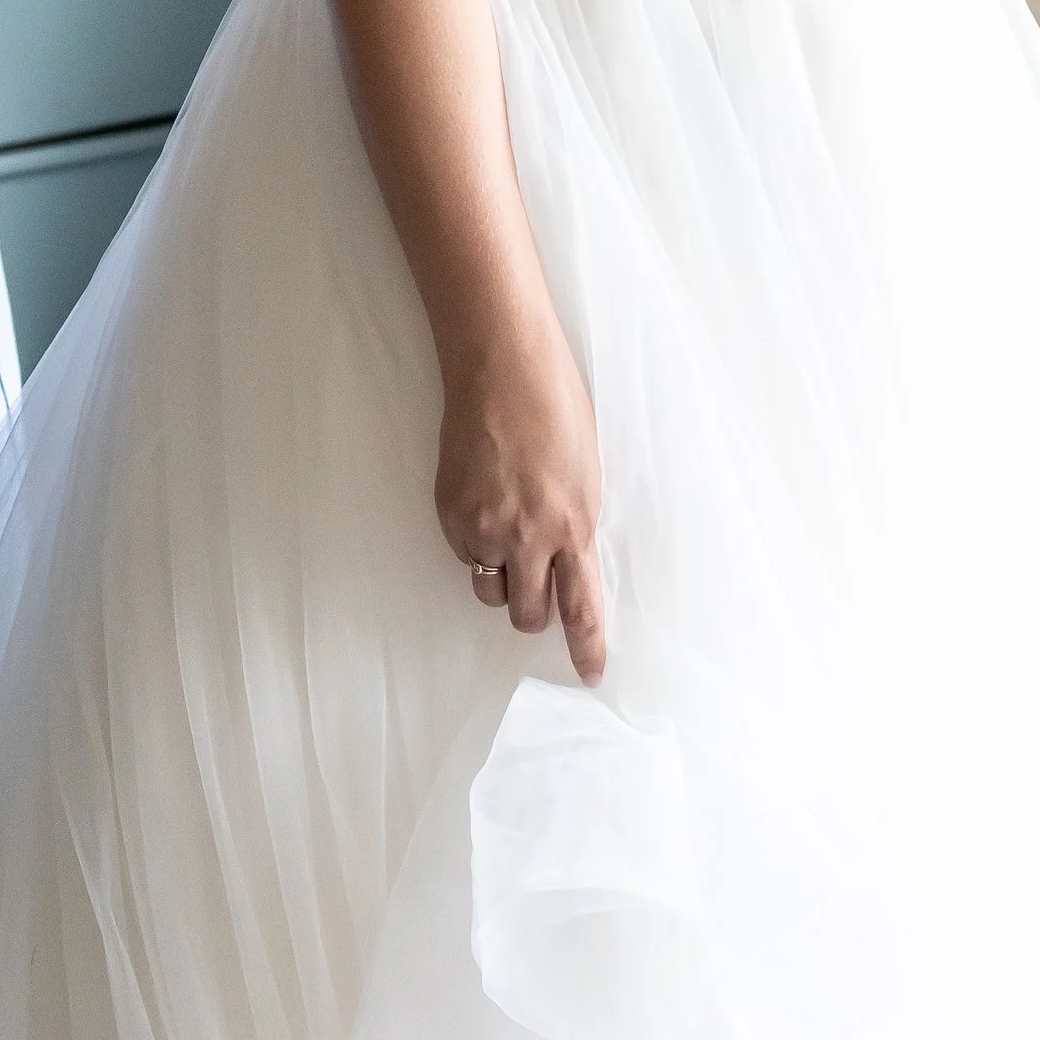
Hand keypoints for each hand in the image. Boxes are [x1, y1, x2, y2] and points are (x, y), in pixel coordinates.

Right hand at [434, 318, 606, 683]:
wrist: (500, 366)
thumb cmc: (554, 406)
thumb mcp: (585, 473)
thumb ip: (574, 524)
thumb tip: (565, 558)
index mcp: (574, 525)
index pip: (582, 606)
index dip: (586, 646)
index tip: (591, 673)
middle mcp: (529, 537)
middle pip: (528, 613)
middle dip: (532, 608)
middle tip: (533, 580)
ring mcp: (484, 528)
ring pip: (489, 589)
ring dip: (500, 575)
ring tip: (504, 528)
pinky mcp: (449, 515)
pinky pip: (462, 554)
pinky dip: (472, 541)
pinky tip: (481, 498)